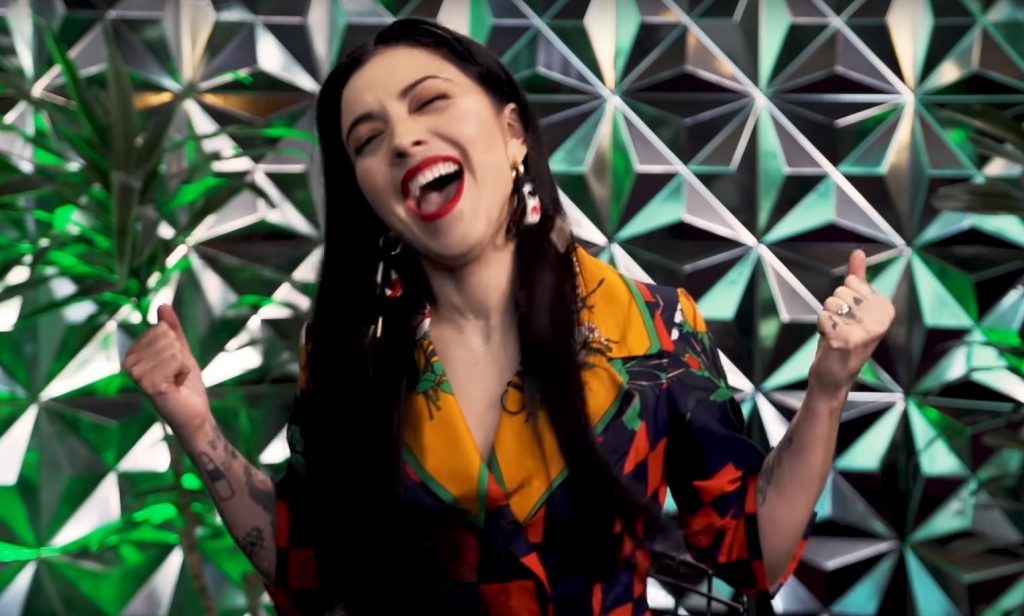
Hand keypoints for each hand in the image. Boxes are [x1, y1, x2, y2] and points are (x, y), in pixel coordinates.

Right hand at [125, 305, 211, 438]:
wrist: (195, 414)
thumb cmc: (187, 386)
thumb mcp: (181, 352)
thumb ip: (172, 329)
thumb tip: (162, 305)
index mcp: (134, 354)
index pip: (161, 328)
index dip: (176, 346)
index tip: (174, 365)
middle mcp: (130, 363)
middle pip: (166, 336)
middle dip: (180, 355)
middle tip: (177, 374)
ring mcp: (138, 374)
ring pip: (172, 347)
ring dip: (183, 364)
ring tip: (177, 380)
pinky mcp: (149, 384)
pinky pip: (176, 360)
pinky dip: (184, 371)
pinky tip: (177, 385)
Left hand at [810, 250, 894, 392]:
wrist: (835, 377)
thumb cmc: (844, 340)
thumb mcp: (853, 308)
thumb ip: (858, 278)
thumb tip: (858, 252)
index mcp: (886, 308)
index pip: (851, 281)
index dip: (843, 298)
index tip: (850, 318)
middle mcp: (881, 318)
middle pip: (840, 290)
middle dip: (834, 308)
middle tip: (841, 328)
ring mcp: (865, 329)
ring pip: (830, 303)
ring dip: (827, 318)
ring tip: (836, 334)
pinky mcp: (847, 338)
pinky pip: (823, 317)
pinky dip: (821, 328)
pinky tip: (831, 342)